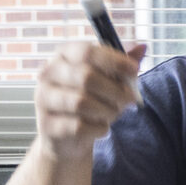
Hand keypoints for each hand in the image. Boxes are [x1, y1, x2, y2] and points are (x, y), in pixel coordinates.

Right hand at [32, 37, 146, 159]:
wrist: (68, 137)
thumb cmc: (91, 100)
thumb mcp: (109, 79)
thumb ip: (123, 64)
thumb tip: (142, 47)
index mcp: (64, 54)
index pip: (87, 52)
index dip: (114, 61)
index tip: (135, 71)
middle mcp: (48, 73)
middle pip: (86, 77)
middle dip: (115, 91)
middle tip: (130, 100)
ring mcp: (43, 98)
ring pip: (82, 103)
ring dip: (107, 111)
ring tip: (113, 114)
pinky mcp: (45, 124)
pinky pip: (79, 126)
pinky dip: (98, 128)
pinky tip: (100, 127)